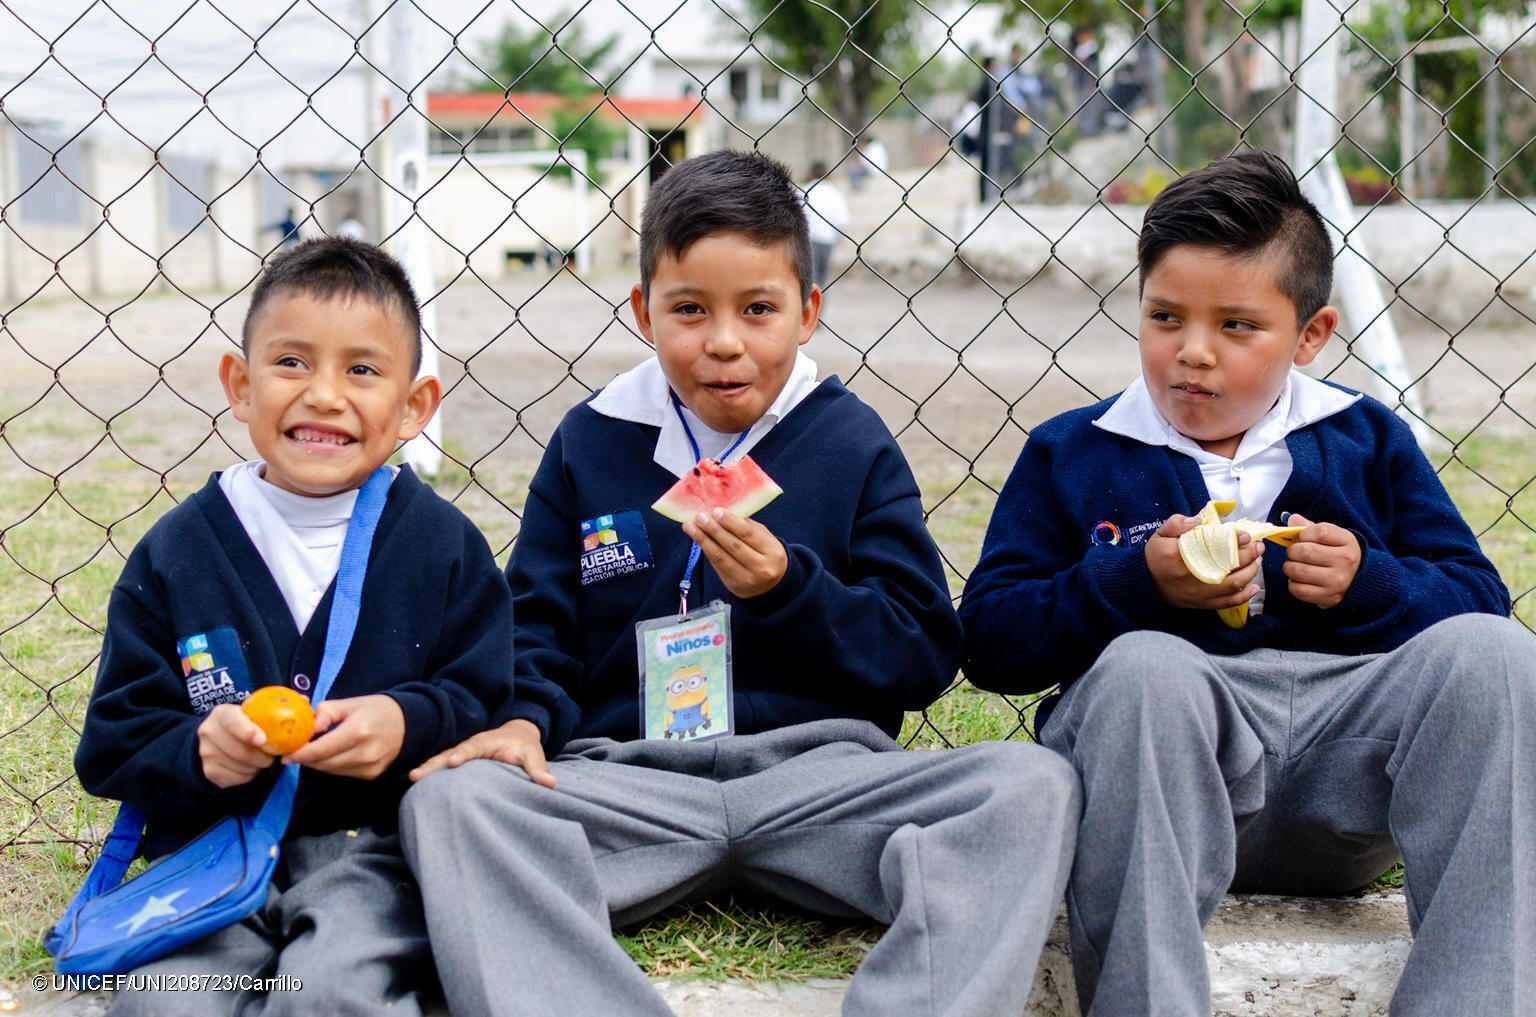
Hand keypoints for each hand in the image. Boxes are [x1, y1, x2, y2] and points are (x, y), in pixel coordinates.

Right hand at [197, 704, 276, 787]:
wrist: (220, 738)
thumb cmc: (246, 723)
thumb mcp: (255, 712)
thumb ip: (278, 708)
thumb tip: (304, 704)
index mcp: (222, 713)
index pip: (232, 721)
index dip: (247, 731)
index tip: (263, 740)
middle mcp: (208, 731)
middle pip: (237, 749)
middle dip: (260, 756)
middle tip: (271, 756)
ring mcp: (205, 752)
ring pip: (238, 766)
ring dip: (256, 767)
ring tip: (260, 760)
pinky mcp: (208, 770)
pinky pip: (234, 779)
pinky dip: (248, 776)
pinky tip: (250, 768)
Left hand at [283, 694, 404, 779]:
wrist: (409, 723)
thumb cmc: (377, 710)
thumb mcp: (351, 703)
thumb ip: (327, 712)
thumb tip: (309, 727)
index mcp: (358, 731)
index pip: (321, 750)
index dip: (300, 754)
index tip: (285, 754)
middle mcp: (365, 753)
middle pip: (323, 763)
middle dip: (306, 758)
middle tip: (294, 751)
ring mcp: (370, 767)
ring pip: (331, 771)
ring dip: (317, 762)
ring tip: (312, 750)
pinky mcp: (371, 775)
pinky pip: (342, 773)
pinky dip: (332, 765)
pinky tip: (332, 754)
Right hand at [409, 719, 555, 786]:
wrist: (517, 736)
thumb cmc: (524, 746)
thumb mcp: (533, 754)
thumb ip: (538, 768)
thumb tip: (550, 783)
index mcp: (486, 741)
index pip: (472, 747)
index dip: (462, 754)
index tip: (451, 763)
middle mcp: (471, 746)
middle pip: (449, 753)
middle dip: (433, 763)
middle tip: (416, 775)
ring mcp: (463, 754)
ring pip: (442, 760)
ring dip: (427, 769)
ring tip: (412, 780)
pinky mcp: (460, 763)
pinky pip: (443, 769)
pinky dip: (431, 775)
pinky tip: (417, 787)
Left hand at [681, 508, 787, 598]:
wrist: (773, 586)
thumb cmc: (767, 555)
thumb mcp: (765, 538)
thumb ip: (746, 526)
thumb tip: (722, 511)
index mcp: (772, 551)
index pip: (748, 534)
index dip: (730, 522)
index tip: (716, 511)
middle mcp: (760, 568)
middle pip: (733, 545)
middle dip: (713, 529)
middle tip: (699, 517)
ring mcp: (746, 579)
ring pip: (721, 557)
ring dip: (703, 540)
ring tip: (690, 526)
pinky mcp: (733, 586)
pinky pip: (717, 566)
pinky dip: (707, 550)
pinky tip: (698, 539)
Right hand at [1145, 513, 1263, 610]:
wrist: (1145, 584)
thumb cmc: (1155, 557)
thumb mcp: (1159, 534)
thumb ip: (1177, 523)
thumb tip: (1197, 521)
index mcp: (1178, 555)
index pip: (1212, 546)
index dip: (1234, 540)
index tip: (1245, 534)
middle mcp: (1190, 576)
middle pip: (1228, 565)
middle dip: (1248, 554)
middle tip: (1258, 545)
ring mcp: (1198, 592)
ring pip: (1232, 584)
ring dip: (1251, 571)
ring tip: (1258, 560)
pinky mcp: (1201, 604)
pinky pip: (1227, 602)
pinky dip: (1244, 596)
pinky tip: (1254, 586)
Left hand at [1283, 513, 1361, 609]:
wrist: (1357, 579)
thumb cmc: (1338, 554)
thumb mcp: (1332, 536)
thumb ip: (1311, 527)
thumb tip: (1292, 519)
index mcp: (1347, 541)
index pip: (1319, 532)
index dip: (1303, 534)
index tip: (1303, 538)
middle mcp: (1345, 561)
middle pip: (1305, 551)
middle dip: (1292, 551)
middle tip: (1294, 553)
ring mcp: (1337, 581)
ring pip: (1298, 571)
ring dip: (1289, 567)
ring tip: (1295, 566)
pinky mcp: (1328, 597)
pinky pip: (1298, 590)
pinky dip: (1292, 584)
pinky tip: (1299, 580)